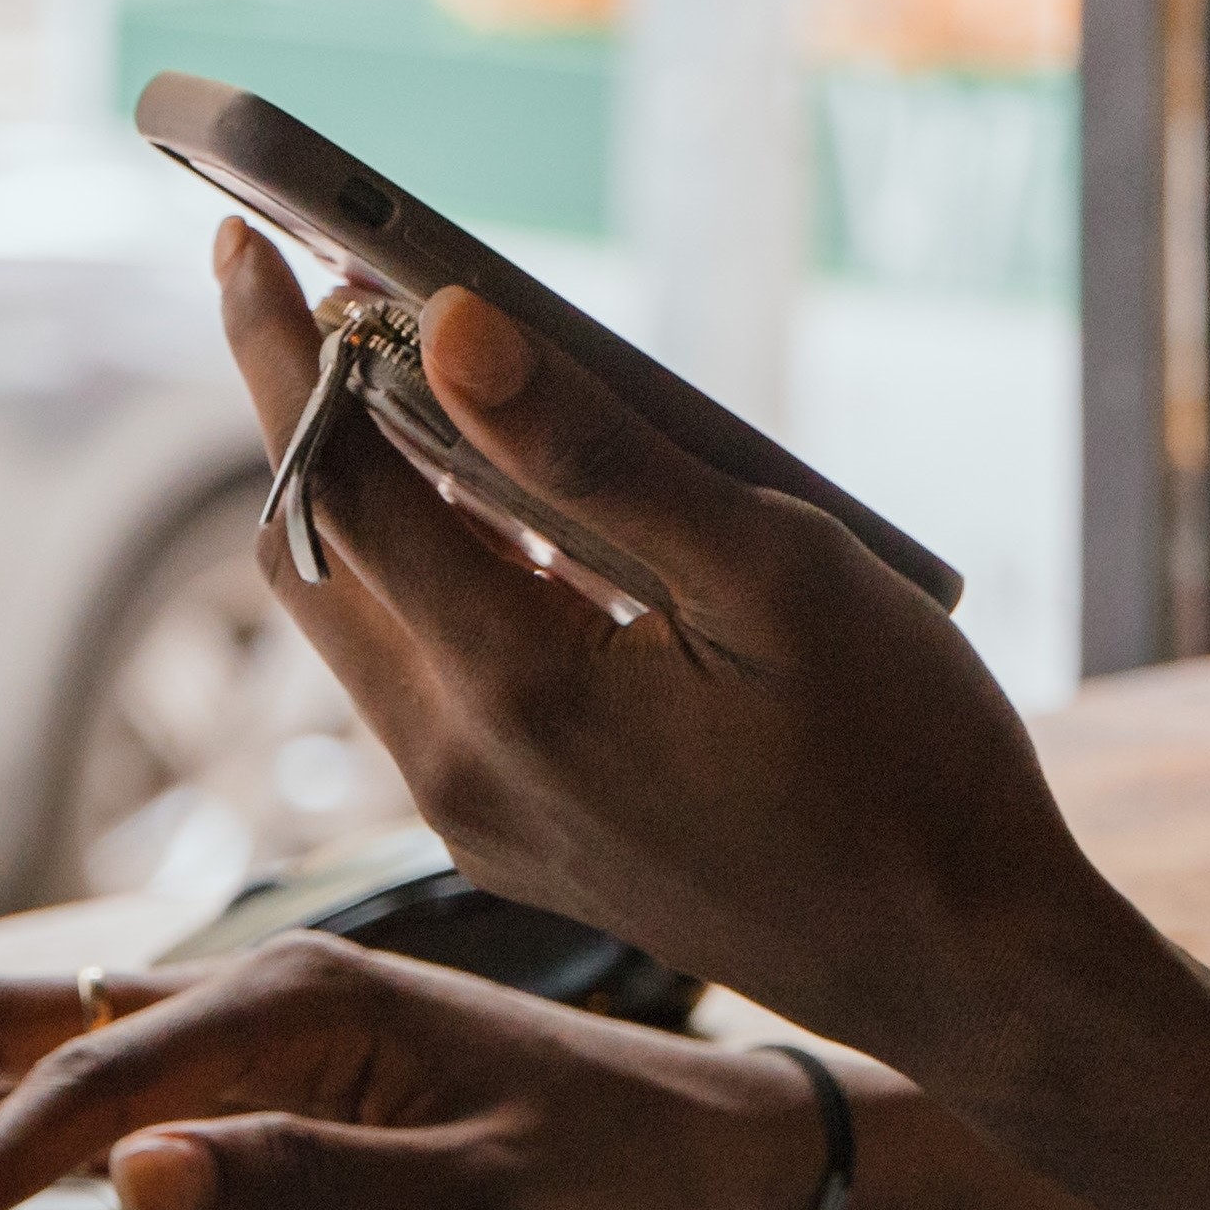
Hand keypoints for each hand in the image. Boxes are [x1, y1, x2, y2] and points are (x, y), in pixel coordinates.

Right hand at [0, 932, 832, 1209]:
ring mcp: (246, 1025)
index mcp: (298, 1006)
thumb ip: (314, 1191)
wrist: (728, 1153)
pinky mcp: (257, 1068)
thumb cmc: (622, 1186)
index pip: (77, 1091)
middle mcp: (250, 993)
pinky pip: (72, 1072)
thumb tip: (139, 1175)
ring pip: (16, 1035)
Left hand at [209, 226, 1123, 1054]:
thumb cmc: (906, 765)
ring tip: (407, 371)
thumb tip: (447, 326)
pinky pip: (429, 679)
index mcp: (514, 695)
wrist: (968, 970)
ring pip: (363, 622)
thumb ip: (593, 451)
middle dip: (295, 412)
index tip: (241, 238)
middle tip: (305, 284)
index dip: (280, 353)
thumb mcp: (774, 572)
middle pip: (312, 557)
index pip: (336, 489)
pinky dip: (430, 572)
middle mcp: (460, 769)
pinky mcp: (520, 839)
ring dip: (365, 492)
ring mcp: (482, 818)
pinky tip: (502, 508)